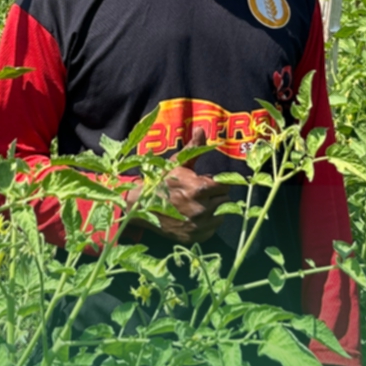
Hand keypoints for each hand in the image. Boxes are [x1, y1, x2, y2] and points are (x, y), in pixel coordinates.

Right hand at [127, 129, 227, 244]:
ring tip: (196, 206)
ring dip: (213, 211)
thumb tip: (201, 128)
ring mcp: (198, 226)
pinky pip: (211, 230)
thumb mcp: (176, 163)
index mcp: (200, 189)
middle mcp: (201, 209)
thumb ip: (193, 148)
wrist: (140, 207)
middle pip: (224, 201)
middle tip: (200, 195)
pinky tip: (193, 218)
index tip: (205, 183)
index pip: (225, 186)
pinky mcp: (194, 237)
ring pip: (220, 216)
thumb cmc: (159, 182)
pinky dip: (206, 225)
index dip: (216, 184)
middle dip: (215, 196)